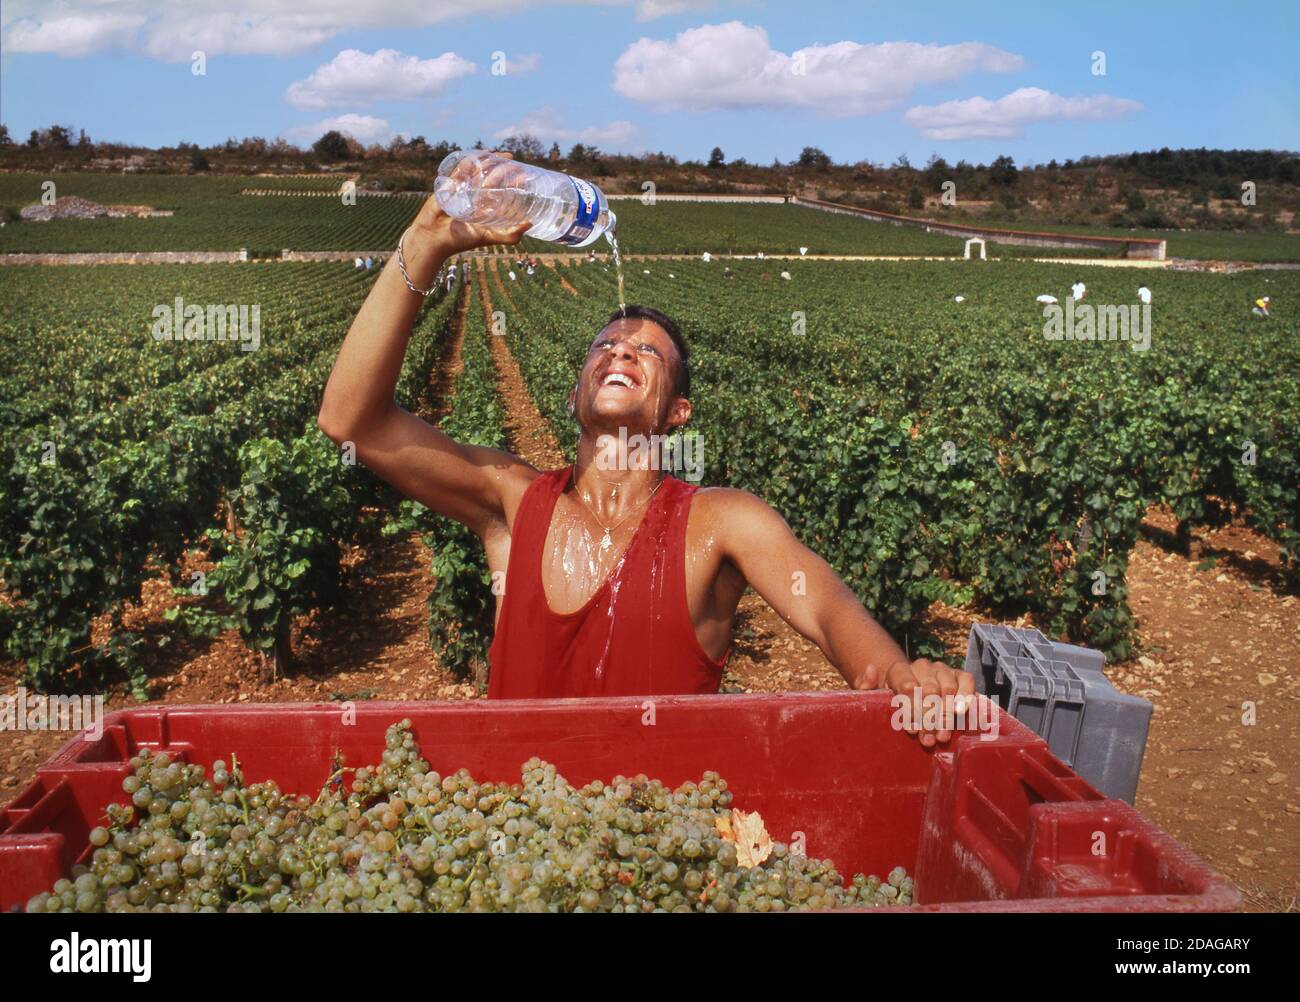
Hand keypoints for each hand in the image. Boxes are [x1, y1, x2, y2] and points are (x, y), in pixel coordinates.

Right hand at [412, 149, 531, 253]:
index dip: (512, 182)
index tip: (524, 176)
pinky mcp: (449, 184)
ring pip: (478, 170)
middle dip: (504, 168)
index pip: (501, 190)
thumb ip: (510, 235)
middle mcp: (474, 196)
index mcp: (484, 207)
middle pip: (491, 177)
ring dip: (491, 161)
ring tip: (504, 156)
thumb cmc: (461, 239)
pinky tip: (483, 153)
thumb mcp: (489, 236)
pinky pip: (462, 168)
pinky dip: (472, 159)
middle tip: (516, 163)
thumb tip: (531, 222)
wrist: (435, 238)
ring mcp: (462, 189)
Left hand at [863, 659, 978, 746]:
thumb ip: (865, 686)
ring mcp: (941, 669)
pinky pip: (966, 680)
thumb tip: (871, 669)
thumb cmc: (890, 701)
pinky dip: (966, 696)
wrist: (911, 695)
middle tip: (926, 740)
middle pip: (929, 691)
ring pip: (947, 689)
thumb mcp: (872, 697)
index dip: (910, 709)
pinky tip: (961, 713)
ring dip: (945, 716)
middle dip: (928, 719)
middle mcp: (921, 666)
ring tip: (941, 736)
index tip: (910, 729)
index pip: (907, 685)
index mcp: (899, 671)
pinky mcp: (958, 674)